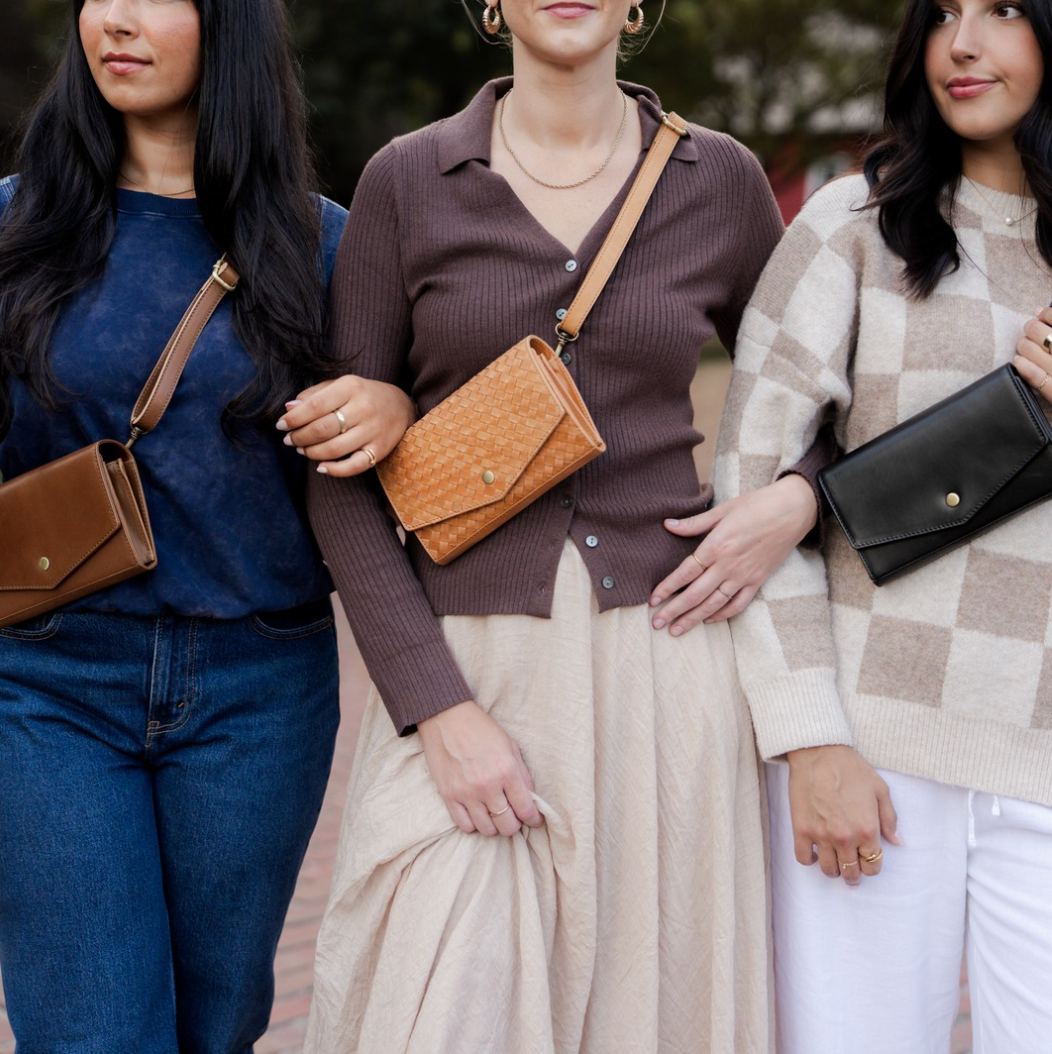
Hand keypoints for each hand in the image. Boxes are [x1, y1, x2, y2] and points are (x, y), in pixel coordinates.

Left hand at [275, 375, 415, 476]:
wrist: (401, 406)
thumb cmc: (363, 395)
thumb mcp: (341, 385)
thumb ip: (314, 395)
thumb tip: (288, 409)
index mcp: (351, 387)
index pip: (316, 405)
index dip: (294, 418)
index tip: (281, 425)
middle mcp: (363, 408)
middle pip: (323, 428)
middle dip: (300, 437)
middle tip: (289, 440)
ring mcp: (373, 430)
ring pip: (335, 448)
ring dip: (312, 453)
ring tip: (302, 450)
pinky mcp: (380, 449)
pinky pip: (355, 466)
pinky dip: (335, 470)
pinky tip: (321, 468)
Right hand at [416, 700, 543, 836]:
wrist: (447, 718)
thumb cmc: (481, 729)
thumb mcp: (510, 745)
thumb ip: (522, 773)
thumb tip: (530, 798)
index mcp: (507, 770)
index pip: (526, 809)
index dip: (533, 819)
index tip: (534, 819)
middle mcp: (488, 785)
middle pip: (507, 825)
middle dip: (514, 824)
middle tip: (513, 816)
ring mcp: (467, 793)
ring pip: (487, 829)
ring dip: (494, 826)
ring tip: (494, 815)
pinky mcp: (449, 796)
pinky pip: (465, 826)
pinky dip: (474, 824)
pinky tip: (477, 814)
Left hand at [649, 474, 818, 633]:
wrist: (793, 510)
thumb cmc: (757, 505)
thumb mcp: (723, 509)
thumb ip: (694, 523)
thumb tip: (668, 525)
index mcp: (716, 546)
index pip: (685, 573)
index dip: (667, 587)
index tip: (653, 599)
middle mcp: (728, 565)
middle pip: (696, 594)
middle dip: (674, 610)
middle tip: (657, 623)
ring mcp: (744, 576)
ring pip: (714, 604)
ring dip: (694, 618)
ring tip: (677, 630)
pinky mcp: (759, 581)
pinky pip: (738, 604)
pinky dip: (723, 615)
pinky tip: (709, 620)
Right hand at [785, 745, 900, 885]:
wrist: (819, 753)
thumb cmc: (851, 768)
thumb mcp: (880, 790)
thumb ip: (890, 819)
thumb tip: (897, 842)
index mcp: (867, 830)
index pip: (872, 866)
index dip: (872, 866)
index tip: (867, 860)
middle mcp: (845, 837)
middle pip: (851, 873)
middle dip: (854, 874)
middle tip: (851, 869)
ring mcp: (821, 835)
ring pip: (828, 870)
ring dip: (834, 870)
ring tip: (834, 862)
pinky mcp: (801, 829)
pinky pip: (803, 858)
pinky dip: (810, 860)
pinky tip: (814, 853)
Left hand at [1015, 307, 1051, 405]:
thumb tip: (1041, 311)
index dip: (1047, 314)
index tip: (1040, 313)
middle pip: (1043, 335)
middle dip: (1032, 329)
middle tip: (1028, 329)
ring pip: (1034, 352)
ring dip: (1023, 346)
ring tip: (1022, 345)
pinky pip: (1036, 377)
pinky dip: (1024, 366)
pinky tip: (1018, 361)